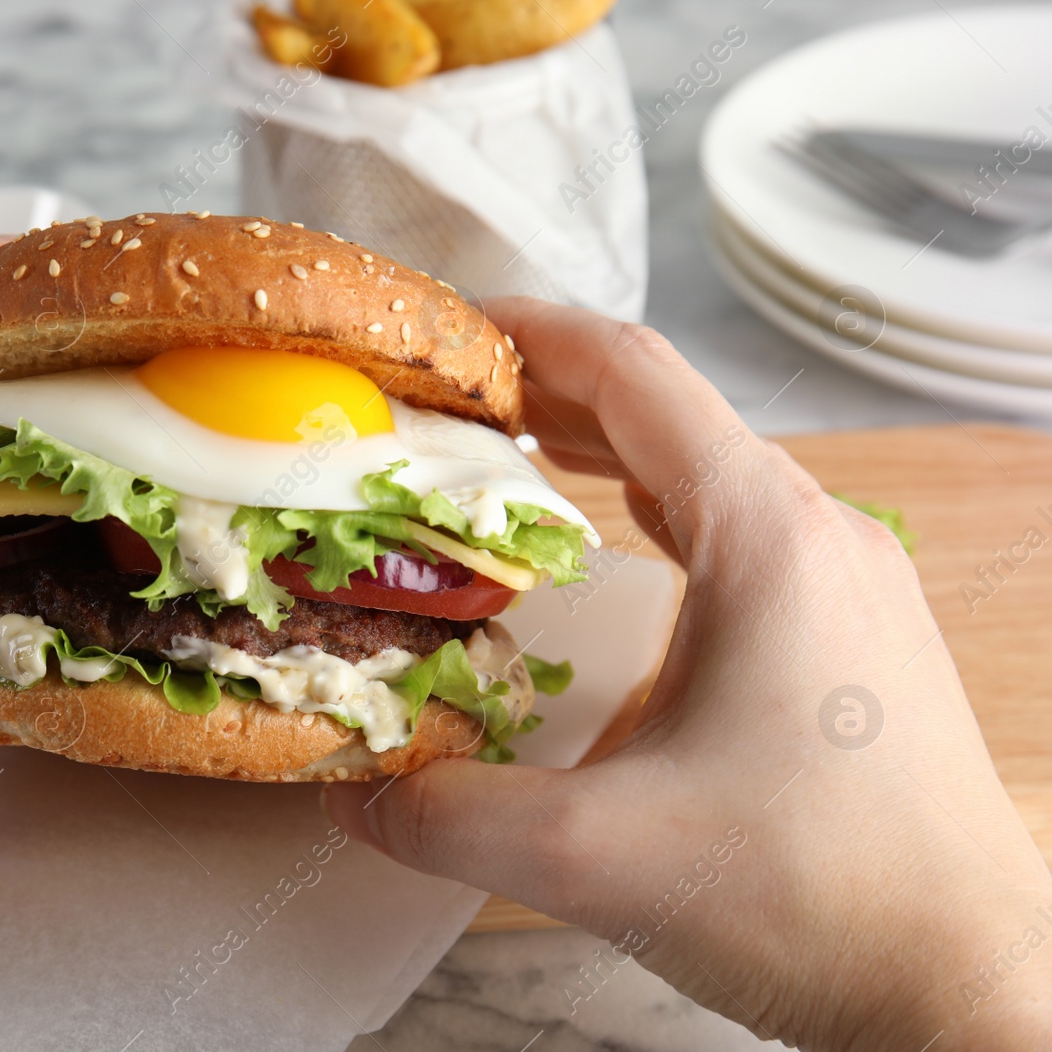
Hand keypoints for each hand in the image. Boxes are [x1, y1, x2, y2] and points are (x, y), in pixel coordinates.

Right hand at [324, 298, 1051, 1049]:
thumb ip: (447, 814)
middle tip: (440, 402)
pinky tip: (604, 548)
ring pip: (702, 471)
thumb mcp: (597, 855)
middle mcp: (816, 533)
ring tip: (500, 458)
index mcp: (766, 535)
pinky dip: (650, 513)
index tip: (440, 333)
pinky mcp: (851, 634)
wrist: (968, 987)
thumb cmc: (821, 897)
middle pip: (663, 412)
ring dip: (598, 452)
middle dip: (544, 392)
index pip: (631, 373)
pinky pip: (736, 532)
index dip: (525, 334)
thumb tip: (353, 795)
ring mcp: (845, 581)